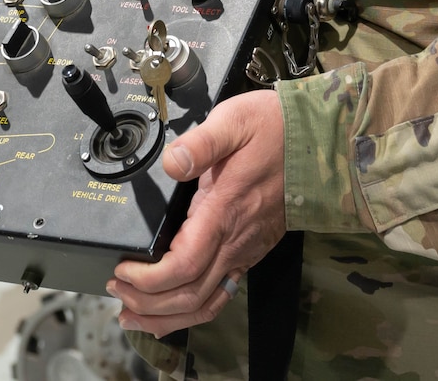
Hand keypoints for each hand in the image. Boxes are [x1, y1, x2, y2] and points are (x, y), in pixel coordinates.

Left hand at [108, 90, 286, 336]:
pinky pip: (220, 294)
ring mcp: (245, 250)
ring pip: (205, 303)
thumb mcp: (235, 121)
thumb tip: (171, 162)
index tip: (122, 269)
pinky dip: (192, 309)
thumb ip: (201, 143)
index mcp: (225, 212)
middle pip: (188, 297)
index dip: (147, 280)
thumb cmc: (276, 129)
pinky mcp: (250, 251)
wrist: (320, 141)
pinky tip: (173, 306)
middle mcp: (235, 240)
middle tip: (116, 291)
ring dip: (167, 316)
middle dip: (147, 303)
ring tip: (134, 312)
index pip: (182, 268)